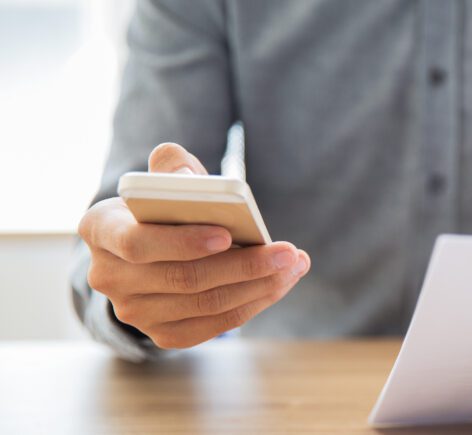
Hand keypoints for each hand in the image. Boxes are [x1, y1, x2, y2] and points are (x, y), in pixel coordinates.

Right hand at [78, 143, 310, 348]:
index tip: (228, 234)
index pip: (138, 243)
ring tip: (293, 265)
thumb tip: (186, 173)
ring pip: (205, 305)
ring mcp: (134, 312)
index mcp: (100, 230)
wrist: (149, 247)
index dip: (183, 242)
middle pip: (184, 279)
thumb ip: (171, 165)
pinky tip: (280, 284)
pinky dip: (253, 304)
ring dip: (259, 286)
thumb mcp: (160, 179)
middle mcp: (108, 277)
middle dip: (244, 266)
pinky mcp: (162, 334)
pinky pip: (214, 325)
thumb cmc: (160, 207)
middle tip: (287, 252)